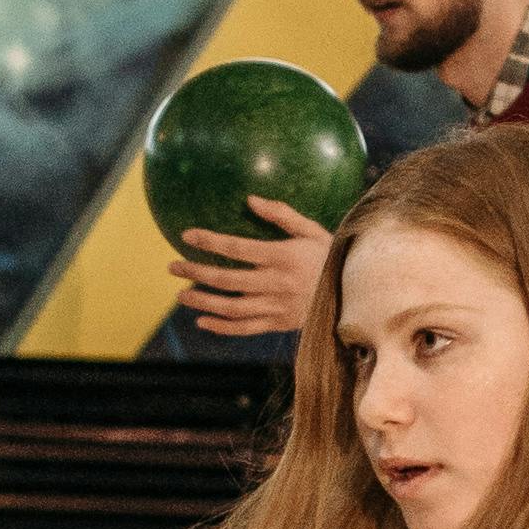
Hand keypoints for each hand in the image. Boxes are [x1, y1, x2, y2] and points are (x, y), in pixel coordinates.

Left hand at [169, 195, 336, 337]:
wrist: (355, 294)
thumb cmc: (330, 256)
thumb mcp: (312, 230)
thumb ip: (281, 214)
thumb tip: (250, 199)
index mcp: (282, 256)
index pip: (237, 248)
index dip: (209, 241)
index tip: (186, 236)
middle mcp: (276, 283)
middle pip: (227, 279)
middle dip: (196, 272)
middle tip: (173, 267)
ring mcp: (277, 307)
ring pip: (231, 307)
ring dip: (203, 302)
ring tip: (181, 295)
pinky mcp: (279, 324)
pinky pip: (245, 328)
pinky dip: (222, 328)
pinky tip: (203, 323)